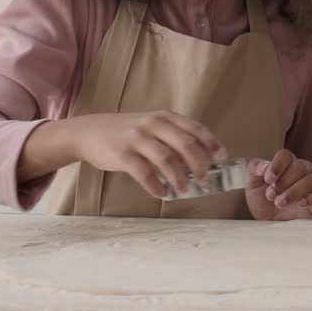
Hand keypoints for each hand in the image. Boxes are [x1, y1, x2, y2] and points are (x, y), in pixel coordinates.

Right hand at [70, 110, 226, 198]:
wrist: (88, 132)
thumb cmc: (126, 132)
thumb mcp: (151, 126)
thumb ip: (172, 138)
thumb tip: (199, 162)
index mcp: (164, 117)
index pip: (195, 128)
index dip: (212, 144)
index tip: (222, 158)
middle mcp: (152, 124)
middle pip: (185, 144)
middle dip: (199, 165)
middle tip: (205, 181)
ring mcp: (136, 137)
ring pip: (166, 159)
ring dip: (179, 178)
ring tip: (184, 190)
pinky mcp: (122, 153)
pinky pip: (143, 172)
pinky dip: (155, 185)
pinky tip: (161, 193)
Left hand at [245, 150, 311, 220]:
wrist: (272, 224)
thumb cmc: (263, 202)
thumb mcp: (252, 186)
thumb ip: (254, 170)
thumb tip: (265, 165)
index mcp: (286, 165)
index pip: (285, 155)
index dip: (277, 165)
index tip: (268, 179)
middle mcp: (302, 172)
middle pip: (300, 166)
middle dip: (283, 182)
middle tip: (270, 196)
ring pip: (311, 180)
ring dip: (294, 191)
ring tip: (280, 203)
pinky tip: (300, 204)